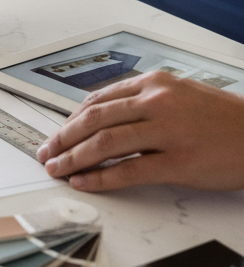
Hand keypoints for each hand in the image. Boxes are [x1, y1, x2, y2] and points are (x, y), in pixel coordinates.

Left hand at [36, 71, 243, 190]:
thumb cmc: (222, 120)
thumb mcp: (180, 96)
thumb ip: (142, 103)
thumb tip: (100, 120)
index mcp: (154, 84)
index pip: (97, 101)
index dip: (69, 121)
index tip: (56, 135)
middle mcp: (157, 102)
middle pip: (93, 120)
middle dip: (62, 139)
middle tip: (45, 153)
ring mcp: (168, 131)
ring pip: (104, 143)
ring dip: (72, 158)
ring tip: (56, 169)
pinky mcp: (179, 162)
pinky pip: (128, 170)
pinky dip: (100, 178)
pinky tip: (83, 182)